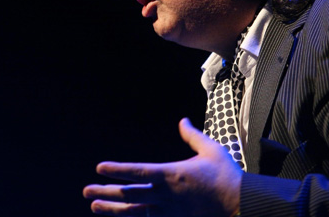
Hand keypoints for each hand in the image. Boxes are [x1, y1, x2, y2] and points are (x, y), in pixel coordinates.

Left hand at [83, 118, 242, 216]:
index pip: (138, 172)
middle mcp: (166, 195)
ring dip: (112, 210)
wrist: (241, 205)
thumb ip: (192, 136)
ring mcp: (169, 212)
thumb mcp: (210, 149)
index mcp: (172, 174)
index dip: (117, 170)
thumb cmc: (226, 175)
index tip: (100, 168)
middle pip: (130, 195)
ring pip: (134, 212)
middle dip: (106, 193)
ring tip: (94, 206)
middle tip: (87, 190)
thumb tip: (181, 121)